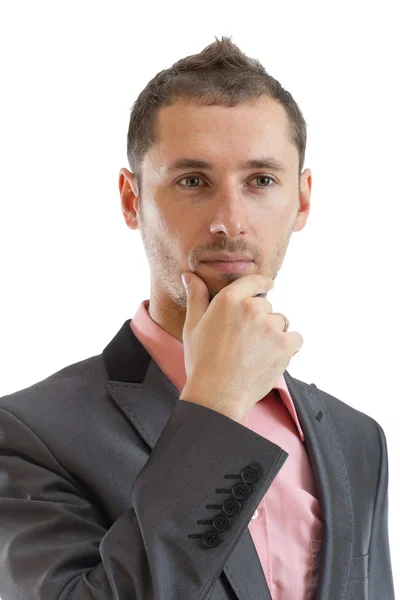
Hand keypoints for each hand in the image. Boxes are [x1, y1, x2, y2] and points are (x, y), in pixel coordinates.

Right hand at [179, 272, 302, 422]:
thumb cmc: (201, 362)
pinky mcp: (285, 345)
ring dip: (274, 333)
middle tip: (245, 341)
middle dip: (260, 319)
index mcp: (228, 299)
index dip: (264, 283)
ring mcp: (270, 326)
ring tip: (255, 353)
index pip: (255, 281)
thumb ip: (196, 297)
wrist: (217, 395)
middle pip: (266, 306)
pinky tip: (271, 358)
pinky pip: (295, 338)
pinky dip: (288, 347)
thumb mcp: (193, 326)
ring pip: (281, 322)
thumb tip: (189, 275)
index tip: (269, 286)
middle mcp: (252, 308)